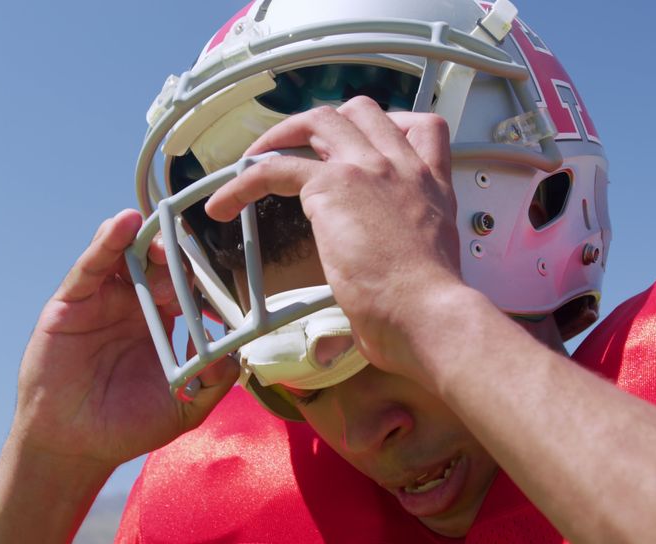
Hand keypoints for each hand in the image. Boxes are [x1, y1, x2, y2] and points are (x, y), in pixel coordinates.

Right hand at [13, 209, 236, 470]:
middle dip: (177, 254)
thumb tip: (233, 358)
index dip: (202, 277)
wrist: (73, 445)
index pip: (185, 287)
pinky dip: (107, 241)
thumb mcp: (183, 408)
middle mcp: (132, 304)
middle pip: (158, 264)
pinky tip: (123, 224)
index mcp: (160, 322)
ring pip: (126, 255)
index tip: (223, 271)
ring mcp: (102, 300)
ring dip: (146, 240)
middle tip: (193, 250)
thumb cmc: (126, 426)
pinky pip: (91, 265)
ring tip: (163, 236)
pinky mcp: (71, 301)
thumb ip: (213, 384)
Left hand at [205, 96, 465, 379]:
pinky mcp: (334, 186)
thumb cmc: (429, 311)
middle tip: (298, 149)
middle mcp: (404, 169)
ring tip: (253, 161)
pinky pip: (275, 167)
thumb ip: (396, 267)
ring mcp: (369, 170)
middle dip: (325, 124)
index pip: (424, 128)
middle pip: (363, 111)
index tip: (364, 145)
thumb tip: (360, 321)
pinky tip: (224, 205)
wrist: (430, 314)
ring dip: (281, 136)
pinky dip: (242, 182)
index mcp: (431, 188)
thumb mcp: (424, 271)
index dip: (389, 126)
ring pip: (319, 122)